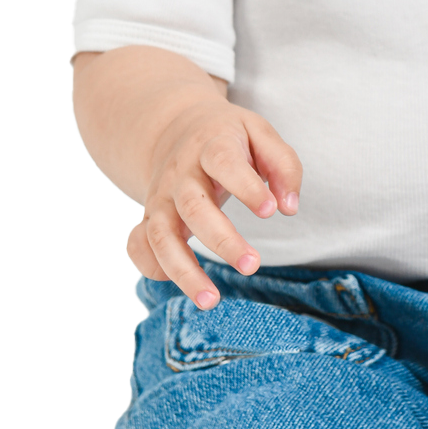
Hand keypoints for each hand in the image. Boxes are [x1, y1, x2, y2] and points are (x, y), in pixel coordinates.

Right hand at [127, 99, 302, 308]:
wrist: (177, 128)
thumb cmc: (228, 137)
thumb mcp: (260, 133)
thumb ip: (283, 165)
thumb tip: (288, 207)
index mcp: (212, 145)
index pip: (224, 162)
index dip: (246, 186)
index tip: (270, 212)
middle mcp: (181, 174)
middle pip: (193, 208)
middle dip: (221, 240)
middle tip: (252, 265)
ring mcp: (161, 198)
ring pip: (161, 236)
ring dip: (183, 271)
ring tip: (211, 301)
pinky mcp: (150, 218)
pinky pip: (139, 245)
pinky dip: (151, 266)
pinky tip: (178, 283)